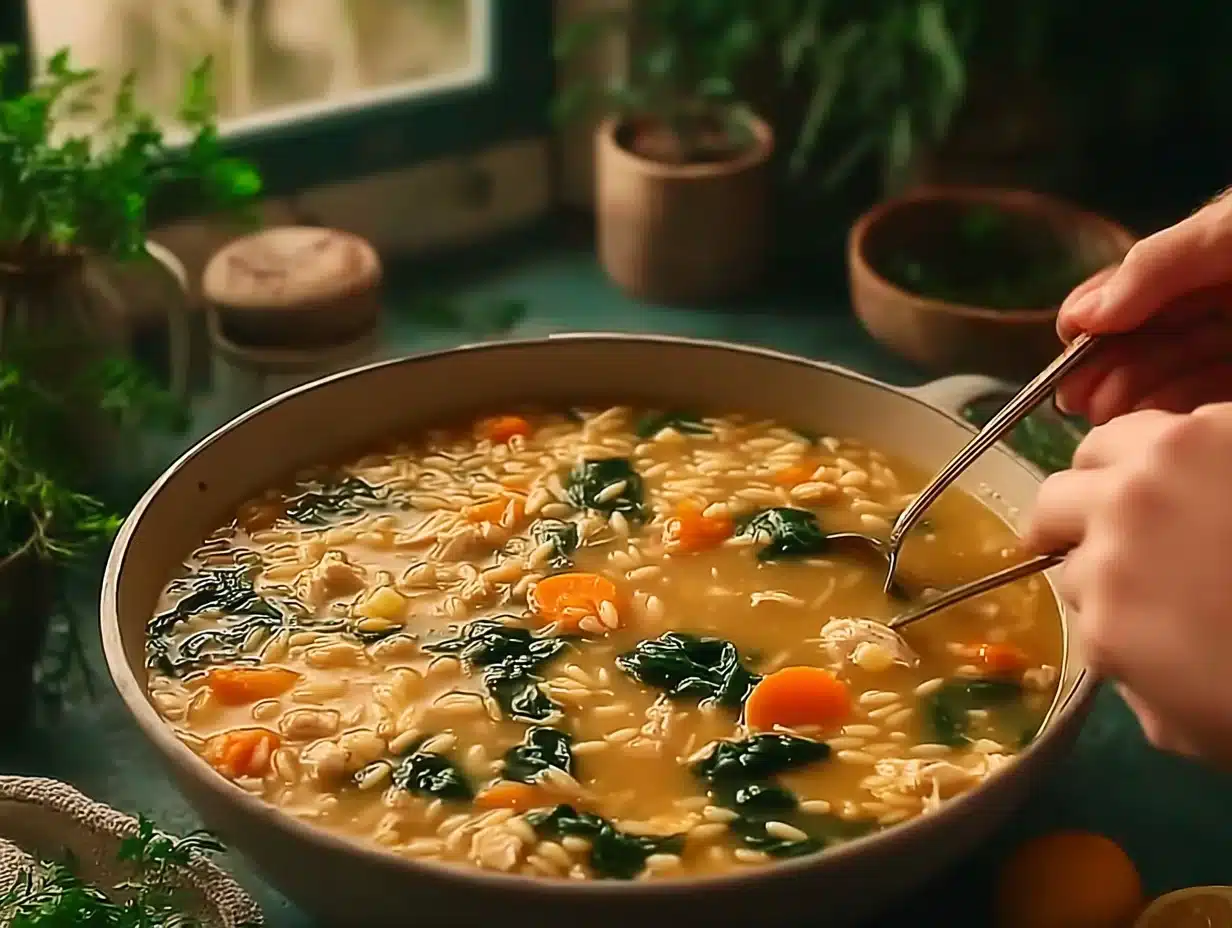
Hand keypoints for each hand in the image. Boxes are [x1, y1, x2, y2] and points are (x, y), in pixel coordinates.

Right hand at [1023, 402, 1231, 765]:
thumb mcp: (1179, 720)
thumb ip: (1128, 665)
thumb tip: (1121, 630)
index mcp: (1103, 602)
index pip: (1067, 576)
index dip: (1095, 587)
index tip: (1122, 594)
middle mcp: (1120, 520)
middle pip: (1056, 500)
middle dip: (1071, 522)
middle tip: (1108, 537)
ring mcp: (1174, 462)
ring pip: (1106, 444)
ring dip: (1114, 470)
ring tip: (1155, 489)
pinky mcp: (1231, 426)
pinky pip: (1187, 423)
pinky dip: (1194, 449)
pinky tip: (1224, 484)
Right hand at [1054, 192, 1231, 422]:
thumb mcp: (1225, 231)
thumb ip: (1156, 266)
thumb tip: (1084, 315)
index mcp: (1208, 254)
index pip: (1136, 287)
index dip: (1096, 314)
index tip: (1069, 339)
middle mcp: (1218, 297)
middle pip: (1148, 335)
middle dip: (1105, 365)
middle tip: (1075, 396)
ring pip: (1174, 370)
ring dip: (1131, 392)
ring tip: (1101, 410)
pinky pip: (1209, 395)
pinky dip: (1173, 406)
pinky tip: (1145, 414)